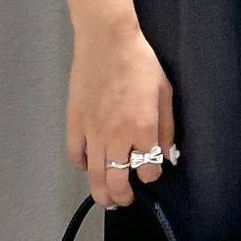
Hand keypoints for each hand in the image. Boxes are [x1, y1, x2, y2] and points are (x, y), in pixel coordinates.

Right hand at [67, 19, 176, 209]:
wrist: (107, 41)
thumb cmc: (140, 63)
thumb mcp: (165, 93)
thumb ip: (166, 127)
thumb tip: (165, 152)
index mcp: (142, 130)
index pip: (148, 171)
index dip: (151, 174)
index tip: (152, 168)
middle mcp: (116, 137)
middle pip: (117, 183)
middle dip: (123, 196)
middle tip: (125, 199)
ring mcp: (92, 132)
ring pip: (94, 176)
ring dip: (101, 192)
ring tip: (107, 198)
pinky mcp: (74, 123)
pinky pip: (75, 155)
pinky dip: (82, 165)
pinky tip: (89, 165)